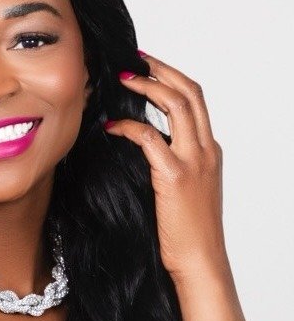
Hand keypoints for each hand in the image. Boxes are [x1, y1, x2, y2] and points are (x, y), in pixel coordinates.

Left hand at [103, 52, 229, 284]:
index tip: (150, 67)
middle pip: (191, 93)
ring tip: (123, 79)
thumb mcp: (186, 190)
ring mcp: (194, 161)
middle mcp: (207, 150)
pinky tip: (110, 127)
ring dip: (149, 86)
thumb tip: (145, 147)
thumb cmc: (187, 232)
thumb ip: (172, 164)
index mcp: (210, 151)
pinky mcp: (175, 176)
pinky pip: (150, 138)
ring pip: (177, 105)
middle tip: (136, 58)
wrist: (200, 261)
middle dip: (163, 70)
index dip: (173, 78)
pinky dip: (128, 126)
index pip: (196, 101)